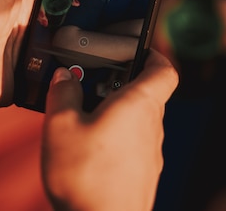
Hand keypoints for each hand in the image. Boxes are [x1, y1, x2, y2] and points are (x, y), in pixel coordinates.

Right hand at [41, 50, 178, 210]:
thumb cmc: (86, 175)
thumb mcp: (61, 126)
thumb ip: (62, 94)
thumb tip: (63, 76)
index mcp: (140, 104)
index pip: (165, 69)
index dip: (154, 55)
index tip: (136, 50)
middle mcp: (152, 126)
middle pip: (147, 94)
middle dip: (121, 84)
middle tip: (91, 83)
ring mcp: (151, 153)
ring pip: (138, 120)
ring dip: (116, 112)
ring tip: (83, 116)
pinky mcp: (143, 174)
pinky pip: (133, 144)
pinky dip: (115, 137)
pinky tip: (88, 148)